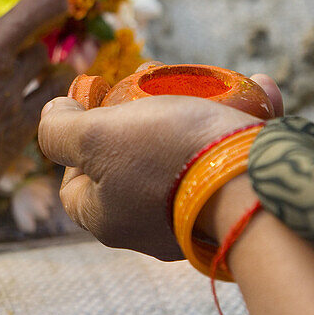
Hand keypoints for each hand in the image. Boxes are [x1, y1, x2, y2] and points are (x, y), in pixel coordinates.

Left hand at [38, 64, 281, 259]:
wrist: (260, 189)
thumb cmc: (169, 158)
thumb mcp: (95, 137)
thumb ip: (60, 130)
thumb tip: (53, 114)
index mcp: (108, 218)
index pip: (75, 182)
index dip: (78, 143)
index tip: (101, 110)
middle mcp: (147, 229)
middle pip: (130, 164)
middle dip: (145, 119)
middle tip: (155, 87)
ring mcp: (194, 222)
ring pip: (185, 156)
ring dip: (200, 113)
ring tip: (213, 85)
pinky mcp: (239, 208)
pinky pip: (230, 159)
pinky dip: (240, 124)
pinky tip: (260, 92)